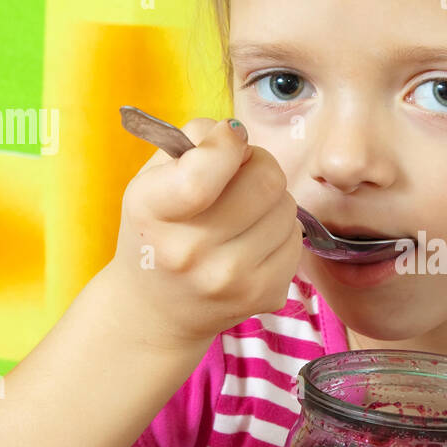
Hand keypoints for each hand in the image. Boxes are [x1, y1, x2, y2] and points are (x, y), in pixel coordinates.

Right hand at [107, 117, 302, 350]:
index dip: (227, 144)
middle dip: (260, 165)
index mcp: (153, 212)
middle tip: (243, 174)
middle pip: (266, 182)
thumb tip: (238, 135)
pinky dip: (280, 232)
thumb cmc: (158, 232)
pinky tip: (253, 242)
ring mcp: (230, 279)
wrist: (158, 311)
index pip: (204, 172)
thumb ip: (191, 143)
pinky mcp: (263, 295)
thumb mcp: (150, 180)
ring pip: (287, 208)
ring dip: (272, 200)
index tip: (229, 140)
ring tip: (244, 213)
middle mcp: (190, 251)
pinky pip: (296, 239)